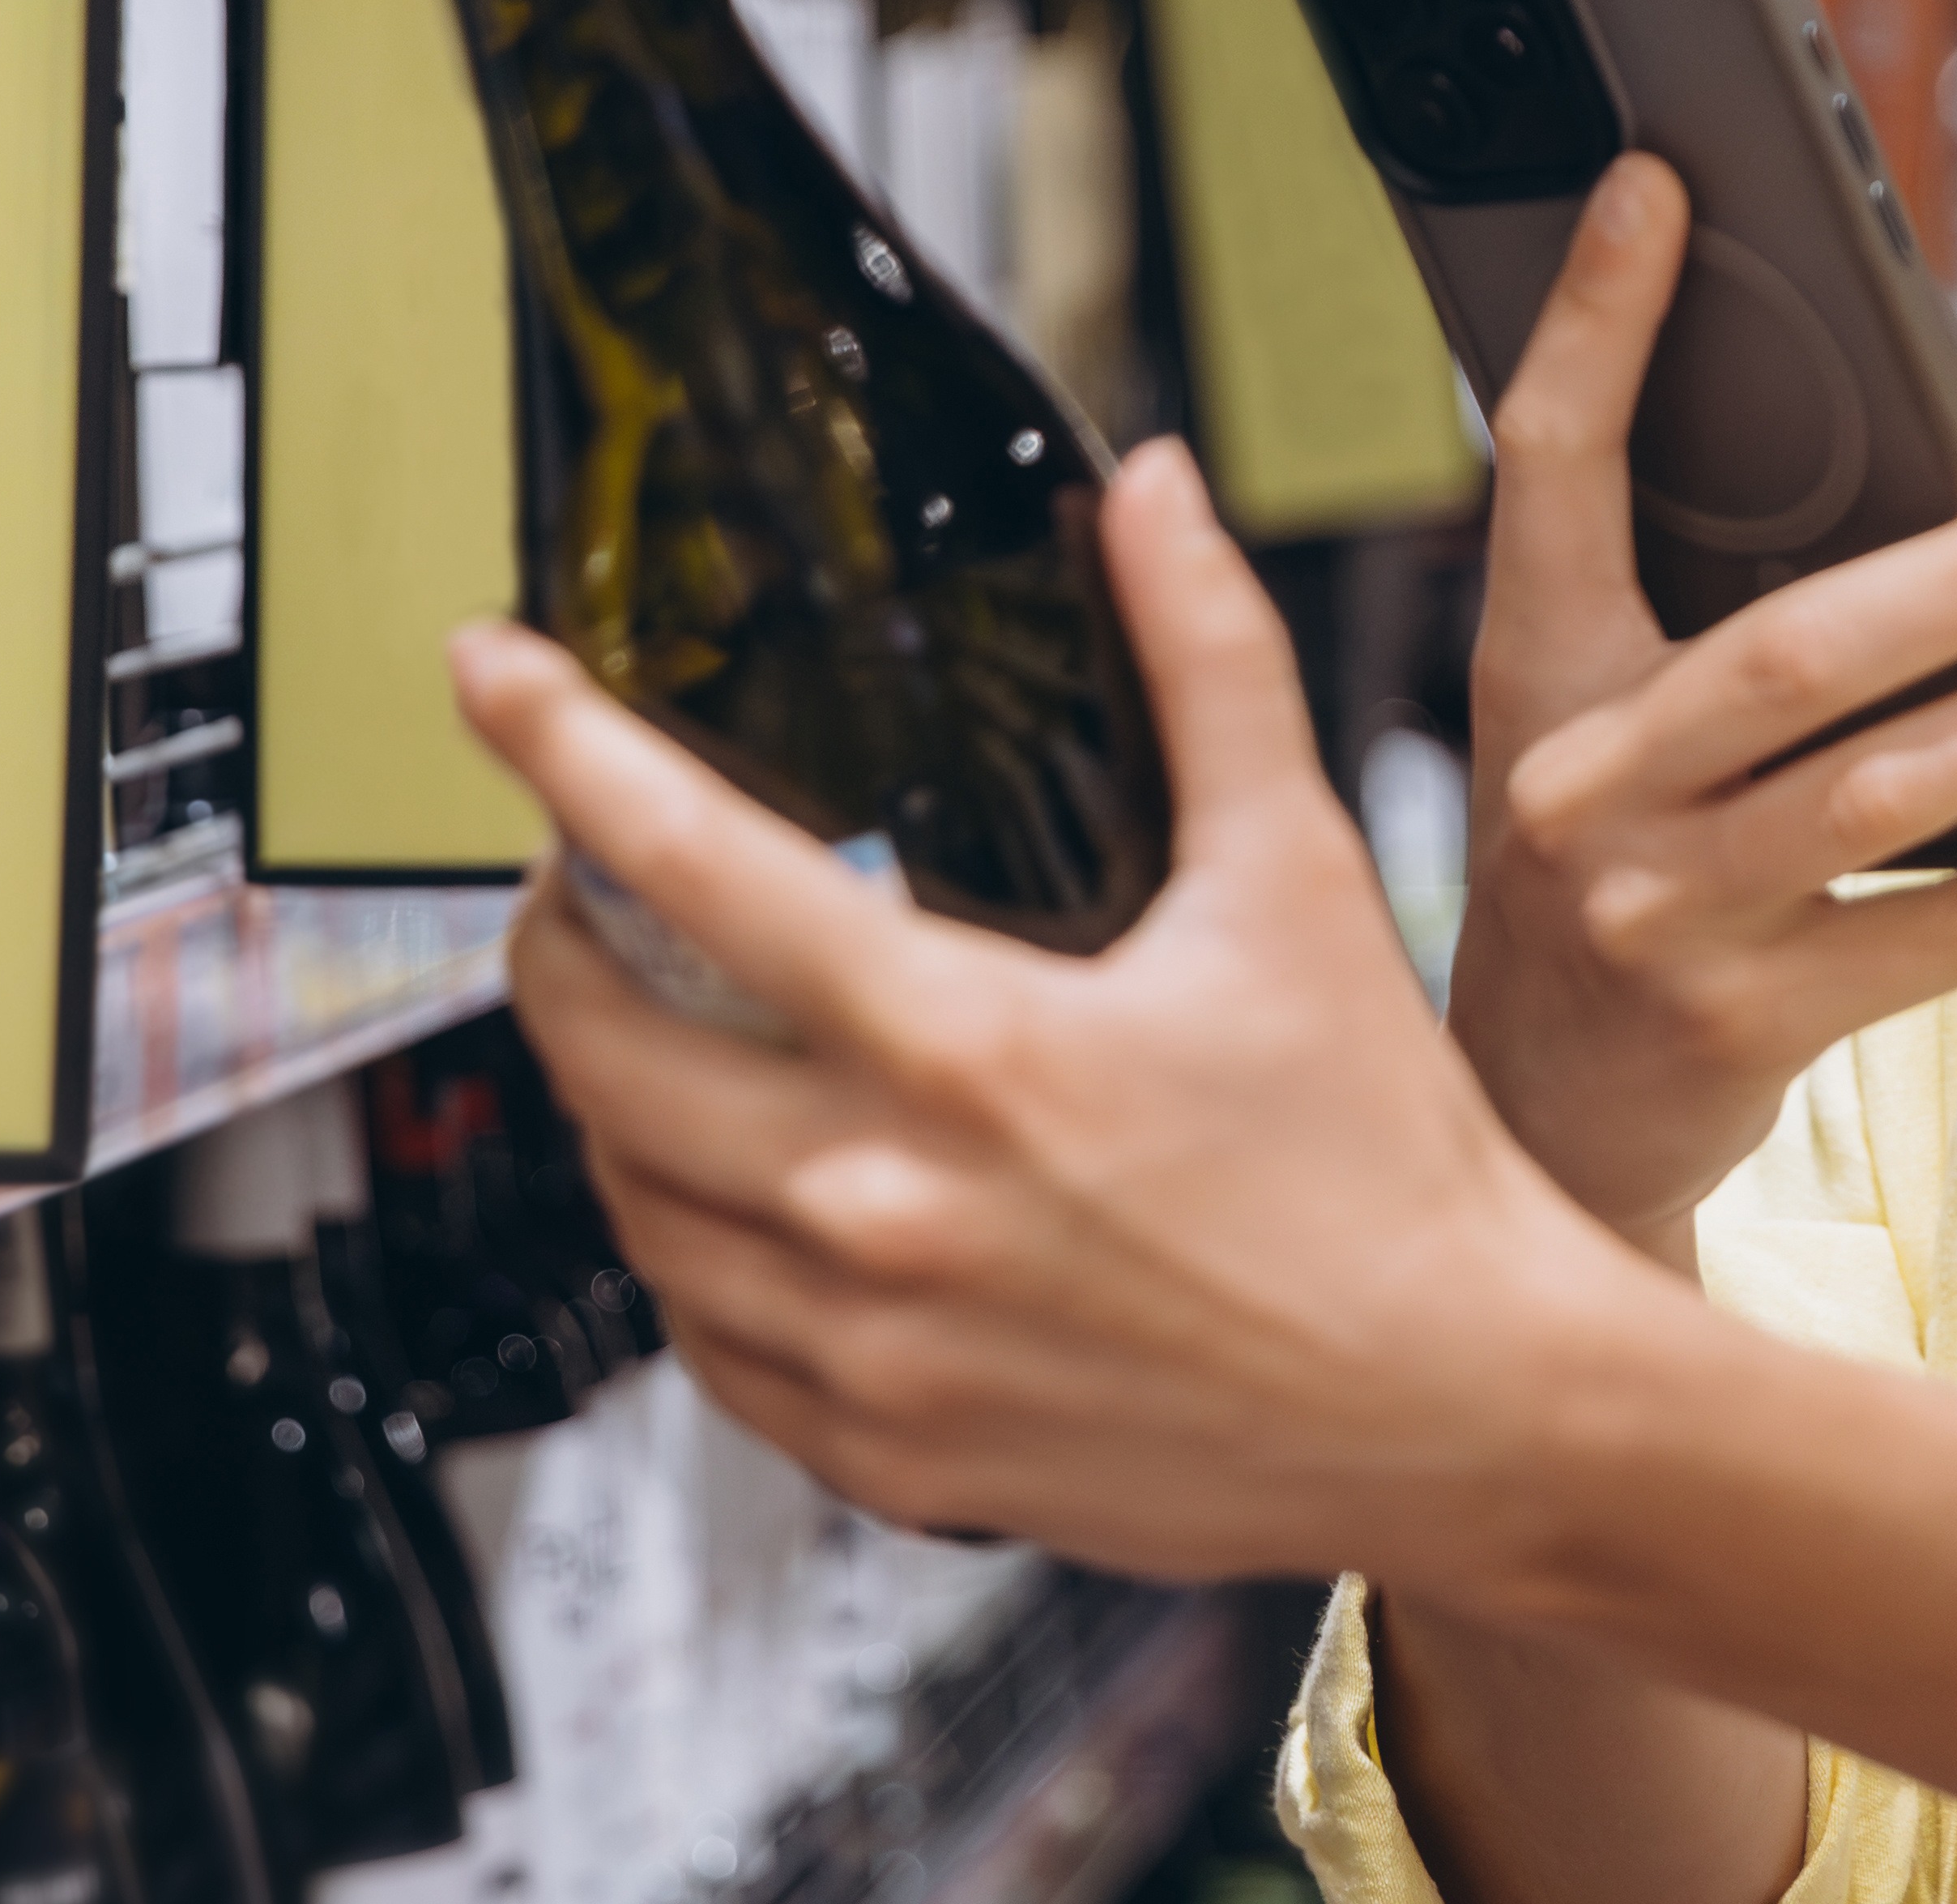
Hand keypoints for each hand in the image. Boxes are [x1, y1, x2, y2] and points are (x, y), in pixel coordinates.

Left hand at [451, 441, 1673, 1587]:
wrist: (1467, 1404)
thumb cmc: (1391, 1161)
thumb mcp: (1296, 879)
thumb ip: (1208, 666)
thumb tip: (1159, 498)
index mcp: (969, 1052)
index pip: (694, 868)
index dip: (563, 750)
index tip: (489, 678)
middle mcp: (888, 1210)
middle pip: (602, 1056)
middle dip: (550, 946)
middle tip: (572, 886)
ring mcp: (876, 1353)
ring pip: (634, 1209)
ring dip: (614, 1106)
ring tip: (654, 1032)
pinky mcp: (893, 1458)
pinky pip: (708, 1351)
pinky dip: (690, 1257)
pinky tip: (735, 1199)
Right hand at [1453, 157, 1956, 1250]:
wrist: (1532, 1127)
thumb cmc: (1595, 881)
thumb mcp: (1582, 739)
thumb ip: (1683, 628)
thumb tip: (1898, 498)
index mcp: (1529, 680)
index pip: (1547, 467)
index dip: (1595, 323)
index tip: (1661, 188)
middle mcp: (1579, 788)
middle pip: (1788, 651)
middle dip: (1954, 577)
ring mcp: (1661, 914)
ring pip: (1884, 794)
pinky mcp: (1746, 1024)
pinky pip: (1949, 940)